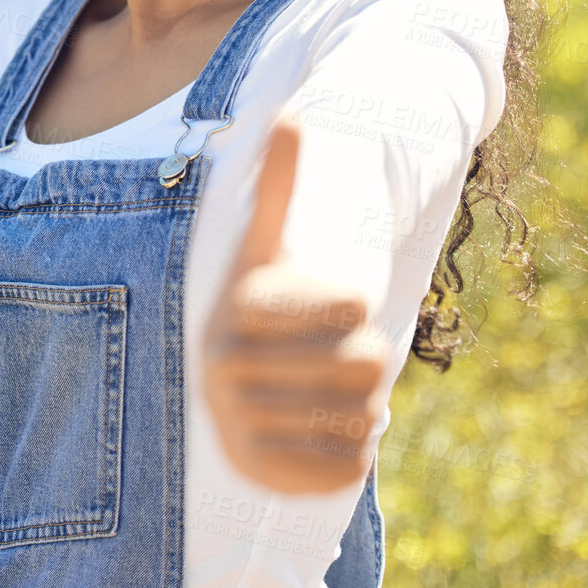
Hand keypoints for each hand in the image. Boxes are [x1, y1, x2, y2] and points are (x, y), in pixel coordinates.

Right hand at [202, 113, 385, 493]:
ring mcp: (235, 422)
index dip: (353, 305)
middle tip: (338, 360)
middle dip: (365, 361)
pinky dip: (352, 454)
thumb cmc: (268, 310)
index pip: (350, 301)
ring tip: (331, 397)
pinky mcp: (257, 473)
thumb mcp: (269, 248)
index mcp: (237, 305)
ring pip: (361, 417)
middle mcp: (222, 365)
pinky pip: (346, 468)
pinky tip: (326, 436)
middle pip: (365, 363)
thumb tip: (290, 114)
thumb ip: (281, 186)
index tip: (330, 306)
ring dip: (361, 410)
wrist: (235, 390)